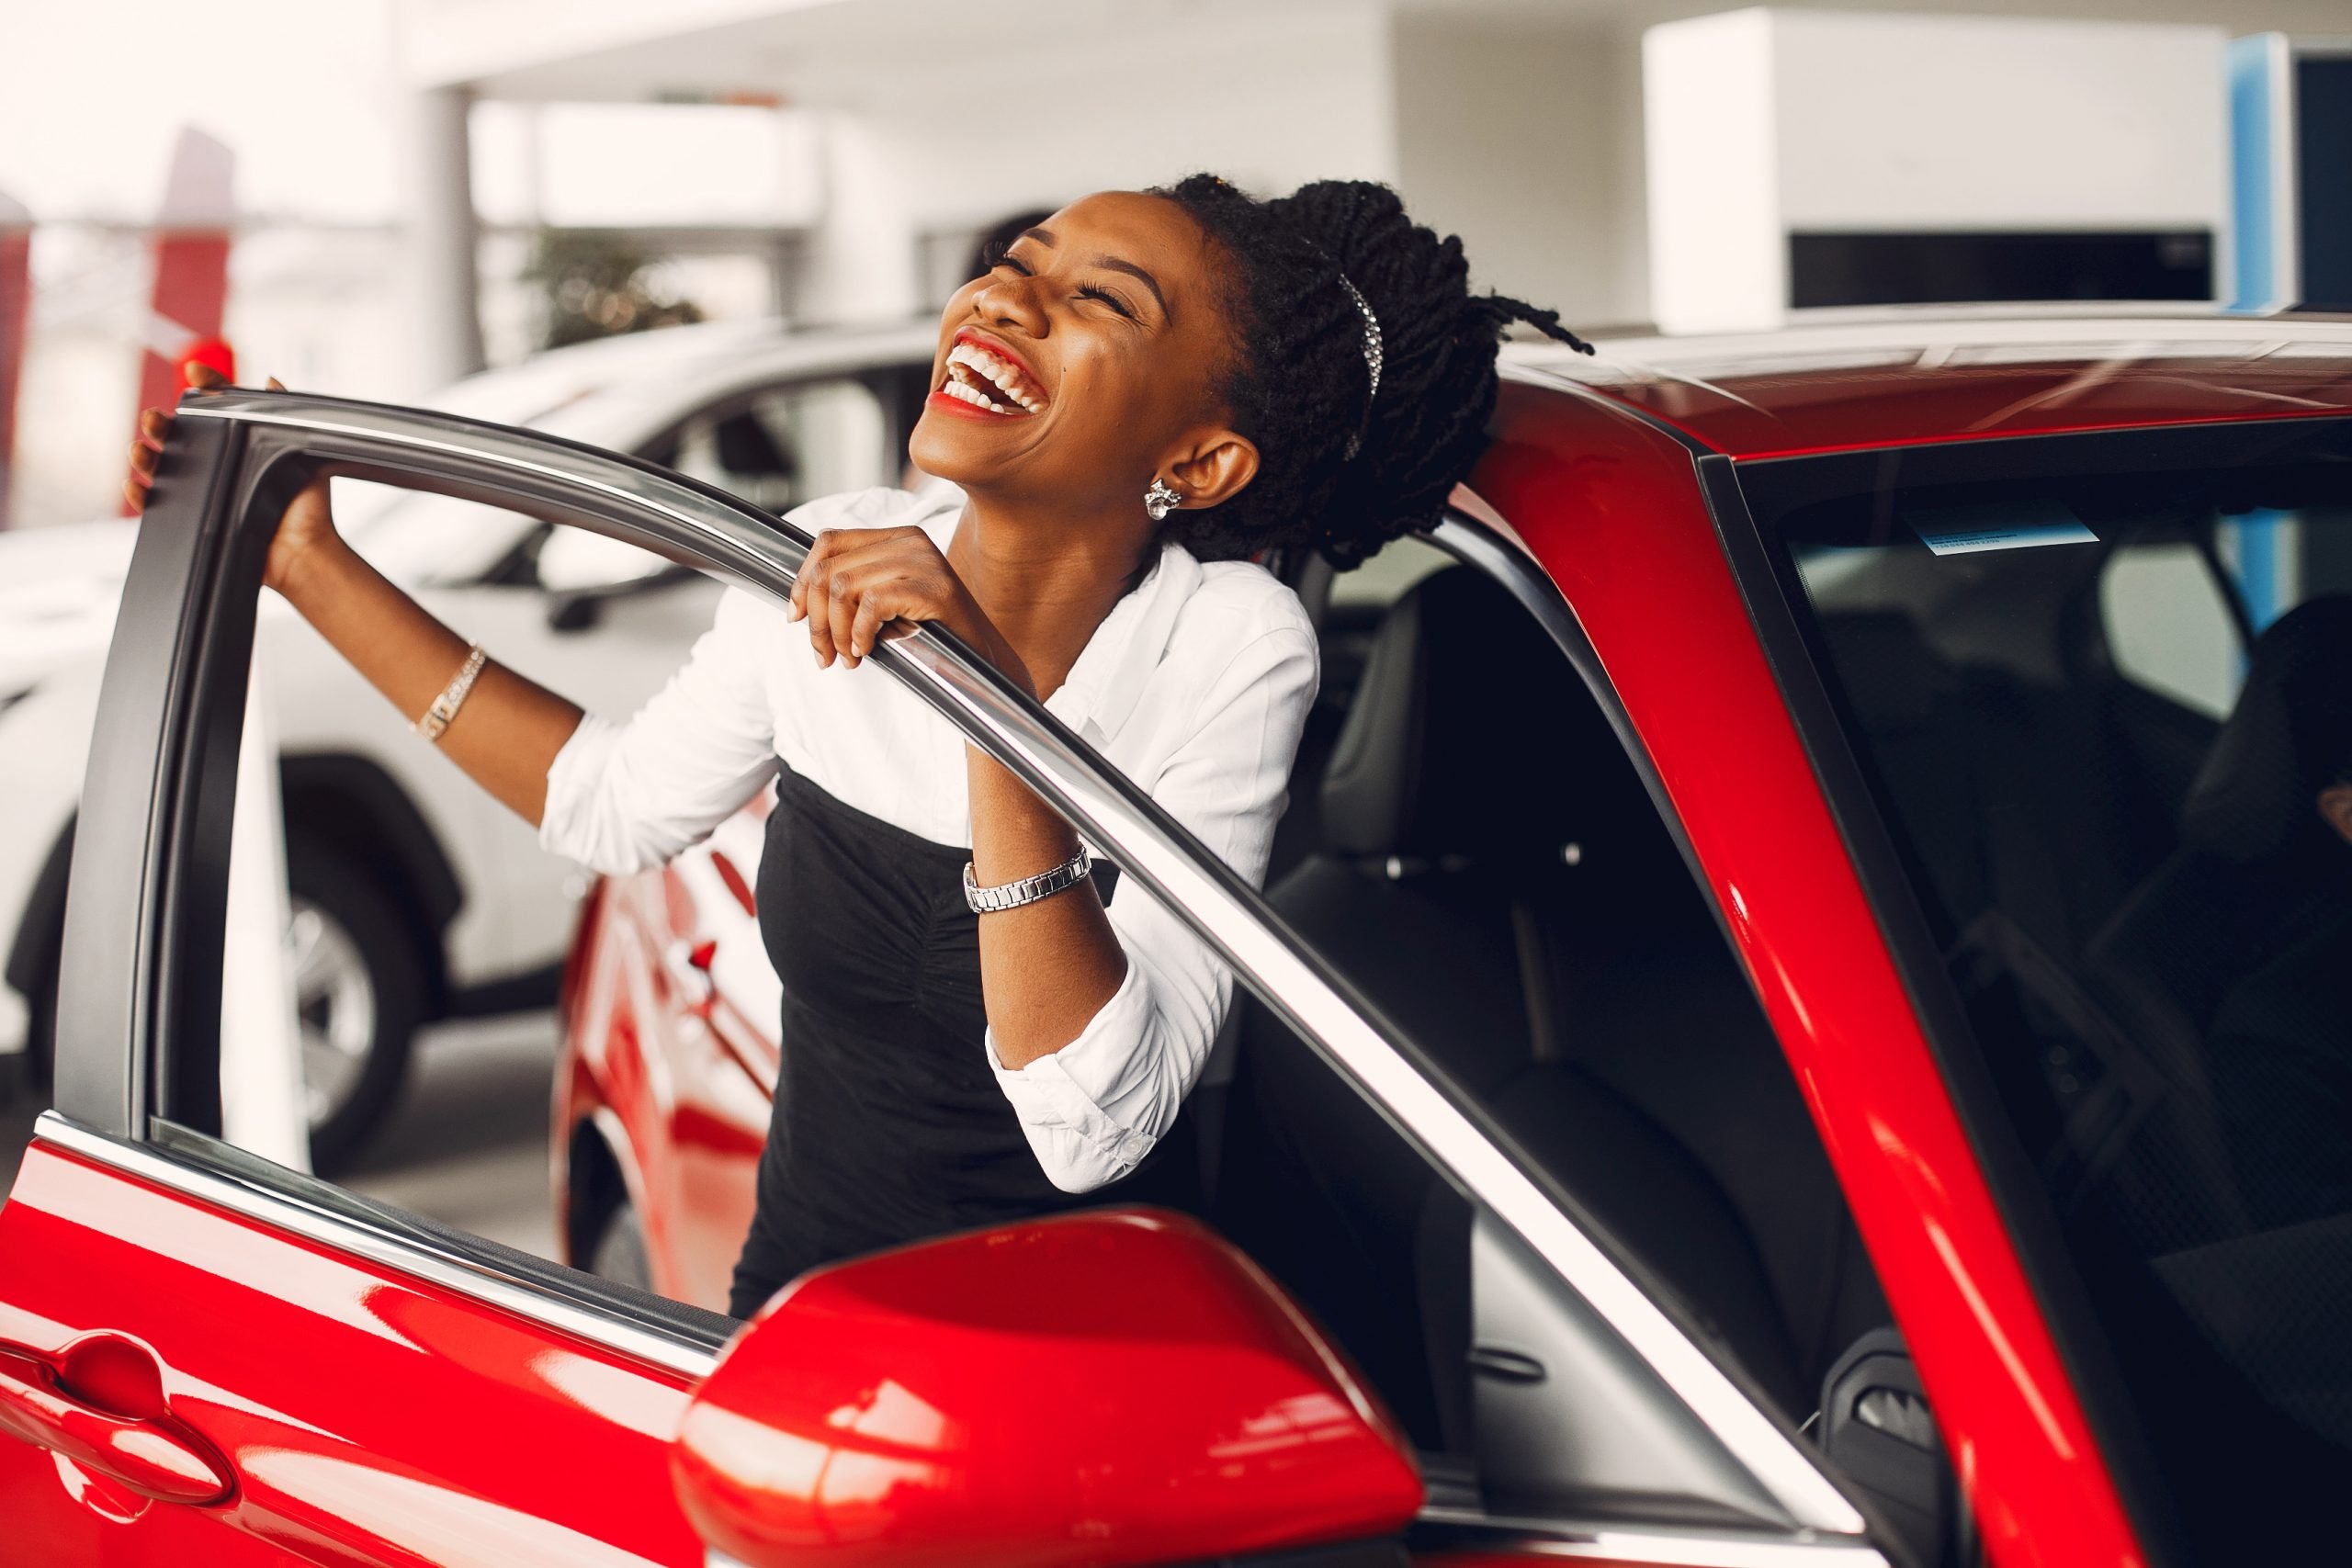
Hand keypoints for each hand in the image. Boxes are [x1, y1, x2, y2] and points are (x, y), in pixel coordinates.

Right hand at [124, 364, 336, 596]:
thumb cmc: (306, 508)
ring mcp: (202, 492)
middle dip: (159, 423)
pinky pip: (156, 507)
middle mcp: (217, 464)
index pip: (215, 409)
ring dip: (143, 455)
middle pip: (177, 437)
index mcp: (238, 445)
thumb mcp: (299, 455)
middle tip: (154, 418)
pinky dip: (139, 495)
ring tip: (140, 448)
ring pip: (161, 468)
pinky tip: (134, 485)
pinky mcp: (192, 520)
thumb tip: (270, 382)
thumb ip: (284, 417)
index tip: (195, 372)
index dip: (204, 388)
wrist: (303, 552)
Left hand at [788, 525, 1002, 675]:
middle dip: (816, 620)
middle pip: (830, 569)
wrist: (983, 664)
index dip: (802, 581)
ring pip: (843, 587)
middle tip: (823, 656)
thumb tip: (799, 605)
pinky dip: (860, 633)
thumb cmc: (933, 636)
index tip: (795, 618)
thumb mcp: (886, 604)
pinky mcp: (932, 587)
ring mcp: (923, 561)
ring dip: (836, 632)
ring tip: (847, 657)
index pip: (829, 541)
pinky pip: (871, 604)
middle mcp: (909, 541)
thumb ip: (852, 591)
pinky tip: (867, 650)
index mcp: (897, 537)